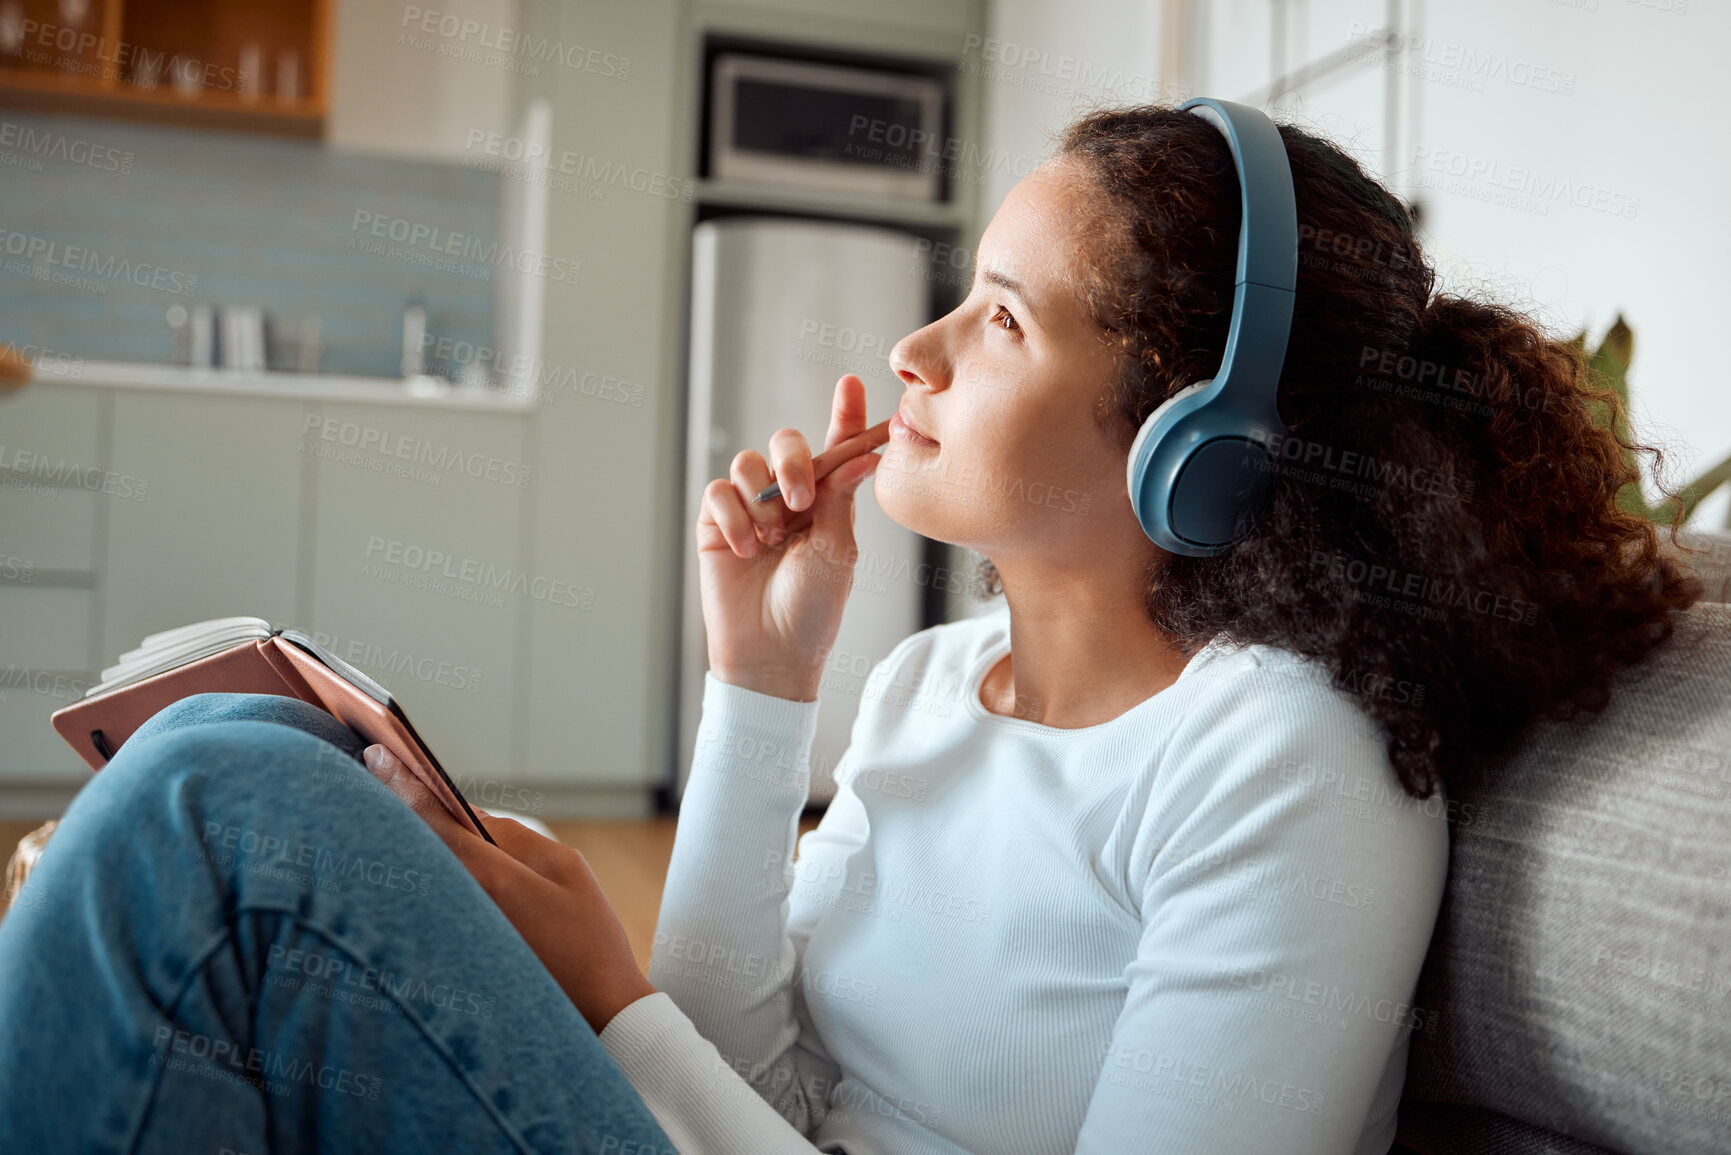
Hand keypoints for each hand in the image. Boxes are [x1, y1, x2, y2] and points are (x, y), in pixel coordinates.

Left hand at [361, 744, 654, 1033]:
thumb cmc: (588, 937)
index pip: (434, 819)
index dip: (404, 781)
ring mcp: (453, 934)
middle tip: (370, 768)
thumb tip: (471, 816)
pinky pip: (427, 904)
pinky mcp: (453, 954)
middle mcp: (461, 906)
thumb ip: (514, 836)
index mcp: (491, 878)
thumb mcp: (565, 870)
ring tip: (387, 808)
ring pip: (419, 876)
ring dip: (405, 843)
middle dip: (394, 808)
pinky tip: (418, 863)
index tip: (376, 751)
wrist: (597, 1010)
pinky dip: (420, 876)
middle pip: (415, 846)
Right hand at [696, 373, 882, 700]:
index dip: (844, 414)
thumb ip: (841, 498)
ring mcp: (750, 509)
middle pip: (786, 443)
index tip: (851, 384)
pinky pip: (719, 492)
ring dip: (762, 497)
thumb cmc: (812, 609)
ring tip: (771, 539)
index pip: (835, 448)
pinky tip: (745, 547)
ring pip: (747, 463)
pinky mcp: (715, 525)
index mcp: (827, 501)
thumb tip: (864, 453)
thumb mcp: (837, 550)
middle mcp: (788, 498)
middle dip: (794, 460)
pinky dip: (733, 516)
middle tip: (802, 499)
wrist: (772, 652)